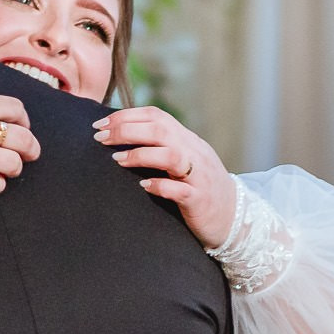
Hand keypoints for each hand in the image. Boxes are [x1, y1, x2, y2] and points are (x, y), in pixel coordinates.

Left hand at [93, 106, 234, 247]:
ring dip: (140, 155)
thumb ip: (161, 147)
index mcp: (187, 140)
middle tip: (100, 138)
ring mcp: (198, 176)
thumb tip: (123, 136)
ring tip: (117, 160)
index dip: (127, 116)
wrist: (233, 217)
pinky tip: (143, 186)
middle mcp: (194, 152)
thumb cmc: (199, 188)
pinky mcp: (200, 200)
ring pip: (170, 155)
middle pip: (160, 131)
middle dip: (126, 131)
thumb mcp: (184, 160)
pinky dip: (160, 186)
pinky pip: (180, 190)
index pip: (157, 116)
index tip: (101, 124)